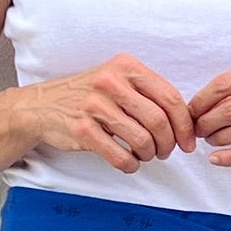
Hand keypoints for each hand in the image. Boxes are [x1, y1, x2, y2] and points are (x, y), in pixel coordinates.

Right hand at [19, 53, 196, 172]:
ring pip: (142, 140)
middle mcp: (111, 82)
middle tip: (166, 151)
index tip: (188, 142)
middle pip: (159, 121)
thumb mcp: (118, 79)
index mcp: (127, 66)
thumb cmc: (90, 95)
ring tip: (146, 154)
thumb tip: (186, 123)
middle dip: (169, 143)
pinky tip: (130, 161)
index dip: (184, 125)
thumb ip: (149, 93)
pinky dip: (131, 164)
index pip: (170, 97)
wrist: (42, 106)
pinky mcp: (82, 130)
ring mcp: (94, 105)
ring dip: (150, 154)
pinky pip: (120, 156)